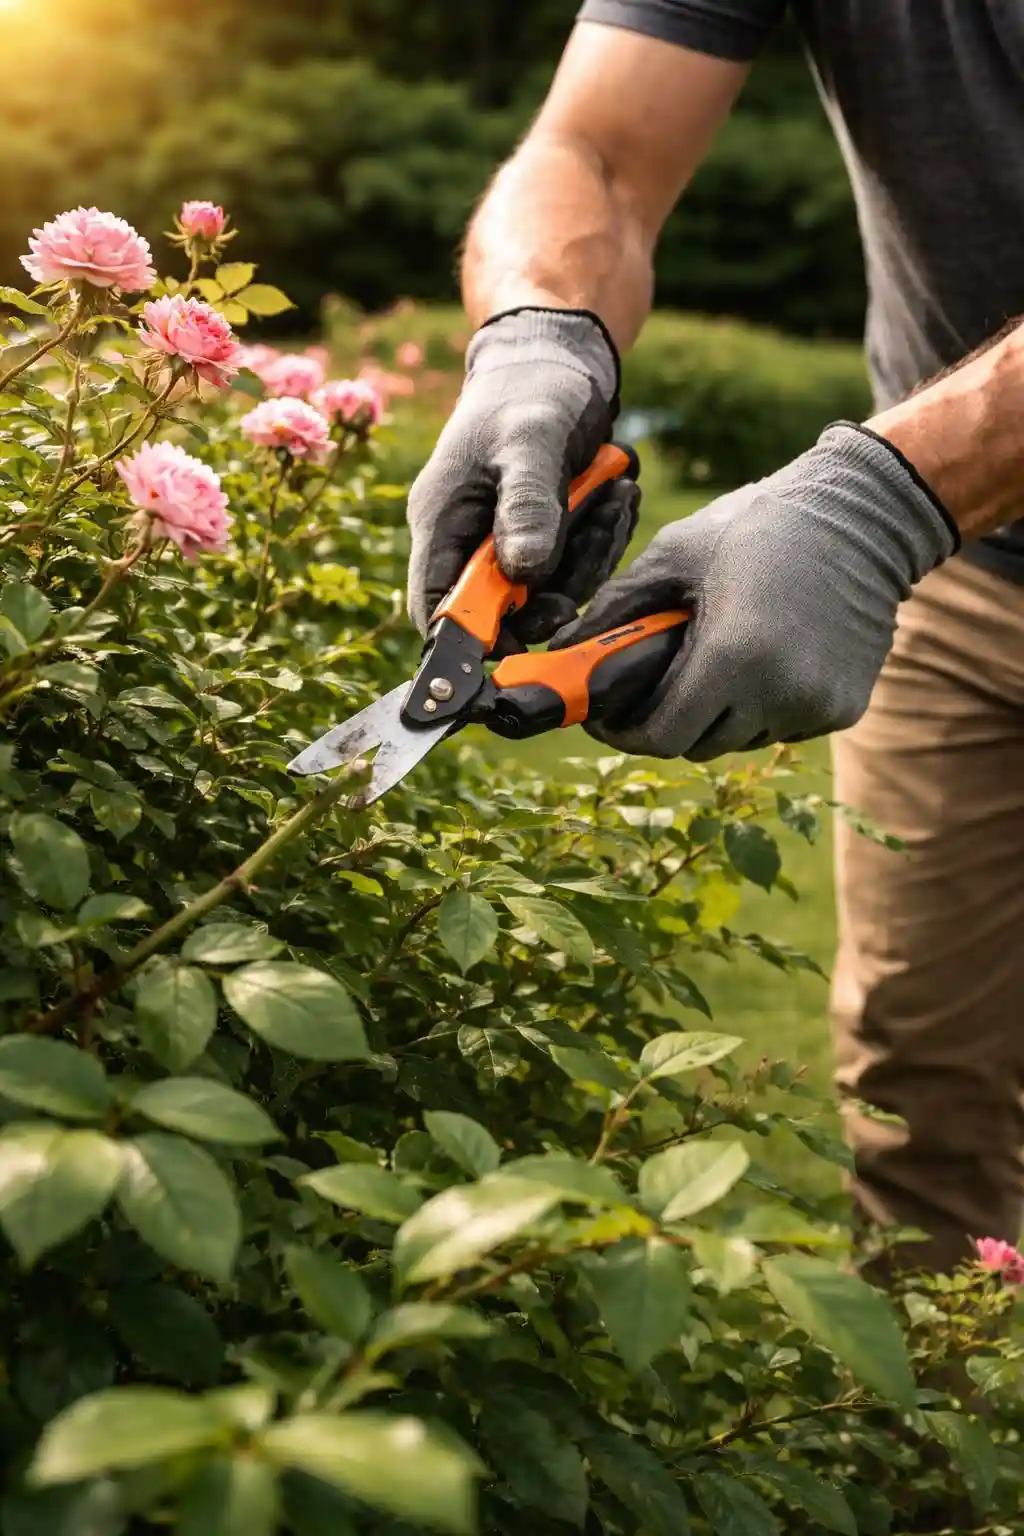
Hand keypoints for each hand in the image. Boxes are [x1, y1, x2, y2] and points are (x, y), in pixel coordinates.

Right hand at [406, 308, 637, 641]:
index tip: (525, 633)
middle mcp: (469, 540)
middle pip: (503, 612)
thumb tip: (524, 576)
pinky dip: (603, 539)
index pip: (435, 608)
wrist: (560, 357)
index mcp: (442, 521)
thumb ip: (526, 507)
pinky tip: (618, 494)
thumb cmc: (532, 389)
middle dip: (555, 592)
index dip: (470, 637)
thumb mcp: (531, 441)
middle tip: (594, 543)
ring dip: (591, 556)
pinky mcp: (545, 537)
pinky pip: (575, 567)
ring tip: (614, 496)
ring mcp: (508, 541)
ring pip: (548, 593)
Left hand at [552, 423, 957, 759]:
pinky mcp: (845, 708)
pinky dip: (762, 707)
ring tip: (712, 662)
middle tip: (651, 685)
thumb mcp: (675, 554)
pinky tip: (761, 660)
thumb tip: (563, 650)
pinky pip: (781, 727)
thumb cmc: (758, 523)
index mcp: (733, 656)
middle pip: (697, 744)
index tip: (606, 716)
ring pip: (740, 739)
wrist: (863, 515)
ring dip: (717, 714)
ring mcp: (816, 706)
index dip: (625, 732)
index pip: (662, 736)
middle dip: (666, 720)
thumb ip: (616, 607)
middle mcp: (779, 694)